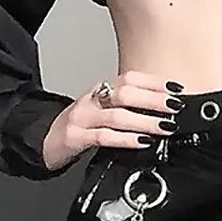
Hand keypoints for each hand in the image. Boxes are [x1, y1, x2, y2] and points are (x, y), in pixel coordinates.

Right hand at [42, 70, 185, 171]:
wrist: (45, 140)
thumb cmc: (80, 126)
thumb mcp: (103, 111)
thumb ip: (128, 108)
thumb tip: (163, 111)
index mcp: (101, 90)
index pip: (130, 78)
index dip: (154, 82)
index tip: (177, 88)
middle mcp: (92, 100)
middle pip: (125, 93)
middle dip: (154, 99)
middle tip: (174, 107)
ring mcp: (82, 118)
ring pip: (117, 115)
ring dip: (145, 121)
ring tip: (164, 126)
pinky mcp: (75, 137)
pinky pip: (103, 137)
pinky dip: (126, 139)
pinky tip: (141, 142)